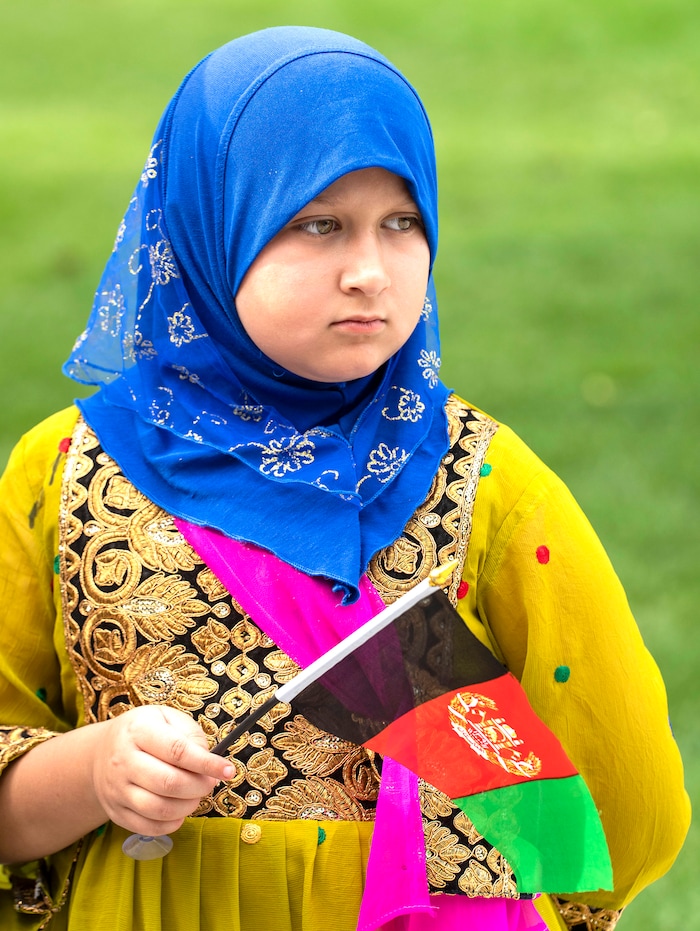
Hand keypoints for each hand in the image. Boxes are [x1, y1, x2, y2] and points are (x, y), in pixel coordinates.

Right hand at [91, 705, 233, 835]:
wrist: (101, 753)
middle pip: (169, 783)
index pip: (177, 750)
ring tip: (196, 795)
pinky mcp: (116, 812)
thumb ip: (190, 735)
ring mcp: (117, 789)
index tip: (228, 770)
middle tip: (210, 782)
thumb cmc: (145, 732)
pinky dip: (172, 823)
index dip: (206, 763)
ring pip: (159, 809)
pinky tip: (180, 809)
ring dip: (188, 806)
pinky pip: (148, 827)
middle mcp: (123, 761)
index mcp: (139, 731)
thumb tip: (209, 761)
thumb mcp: (166, 718)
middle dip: (199, 786)